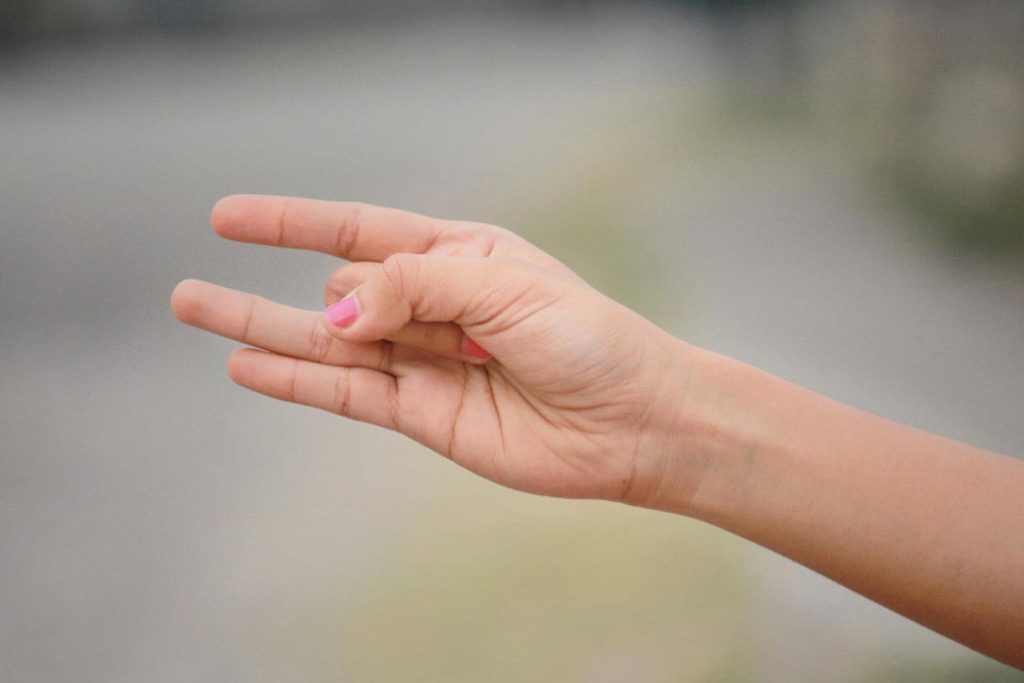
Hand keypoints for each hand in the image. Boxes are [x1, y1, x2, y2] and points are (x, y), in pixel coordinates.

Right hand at [172, 195, 694, 502]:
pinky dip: (295, 378)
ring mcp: (422, 360)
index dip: (292, 222)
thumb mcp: (502, 287)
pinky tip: (245, 365)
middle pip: (347, 284)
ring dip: (258, 325)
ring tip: (191, 305)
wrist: (628, 421)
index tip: (227, 217)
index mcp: (458, 256)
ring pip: (325, 339)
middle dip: (336, 291)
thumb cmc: (585, 338)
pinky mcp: (420, 413)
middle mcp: (433, 305)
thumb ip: (413, 287)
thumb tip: (333, 306)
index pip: (359, 229)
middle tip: (268, 304)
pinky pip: (345, 390)